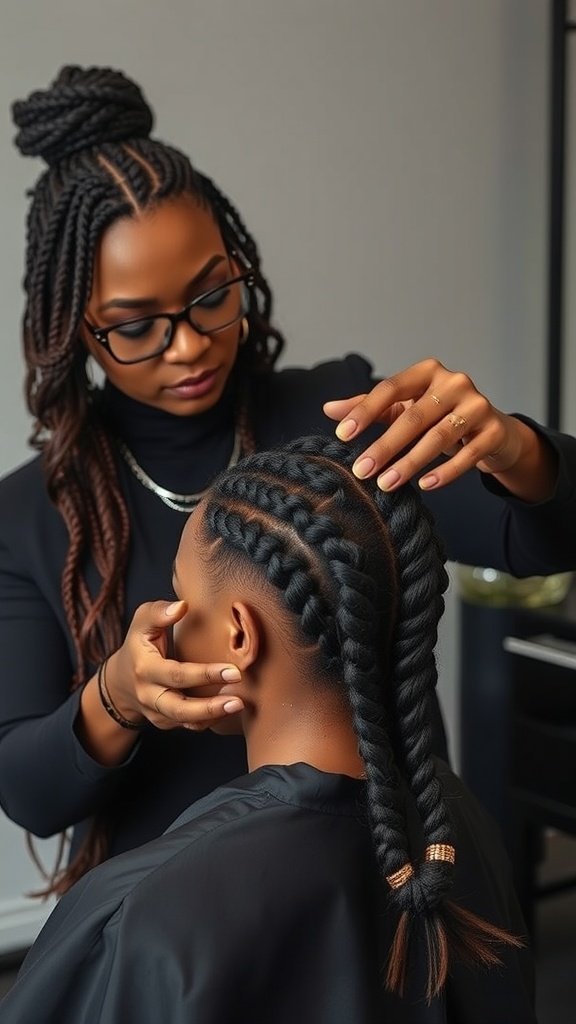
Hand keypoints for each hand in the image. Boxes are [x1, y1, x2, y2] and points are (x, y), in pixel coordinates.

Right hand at [105, 600, 244, 731]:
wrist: (121, 681)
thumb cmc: (139, 645)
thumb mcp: (141, 623)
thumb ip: (159, 612)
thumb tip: (183, 606)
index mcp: (145, 669)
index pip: (177, 674)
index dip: (205, 674)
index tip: (233, 670)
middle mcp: (149, 694)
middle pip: (179, 708)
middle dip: (210, 706)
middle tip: (239, 699)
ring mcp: (157, 712)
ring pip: (185, 721)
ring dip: (213, 716)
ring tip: (238, 706)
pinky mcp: (166, 722)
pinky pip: (189, 726)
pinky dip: (209, 721)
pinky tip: (229, 710)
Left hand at [323, 357, 555, 500]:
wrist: (493, 431)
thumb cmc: (441, 416)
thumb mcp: (405, 408)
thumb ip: (370, 407)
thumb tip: (328, 409)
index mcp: (427, 372)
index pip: (390, 388)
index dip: (365, 411)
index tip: (342, 435)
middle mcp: (455, 382)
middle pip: (413, 416)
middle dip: (384, 446)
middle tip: (361, 471)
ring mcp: (478, 405)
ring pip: (439, 437)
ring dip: (410, 463)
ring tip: (386, 484)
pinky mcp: (494, 430)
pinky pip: (468, 455)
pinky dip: (445, 472)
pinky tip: (424, 485)